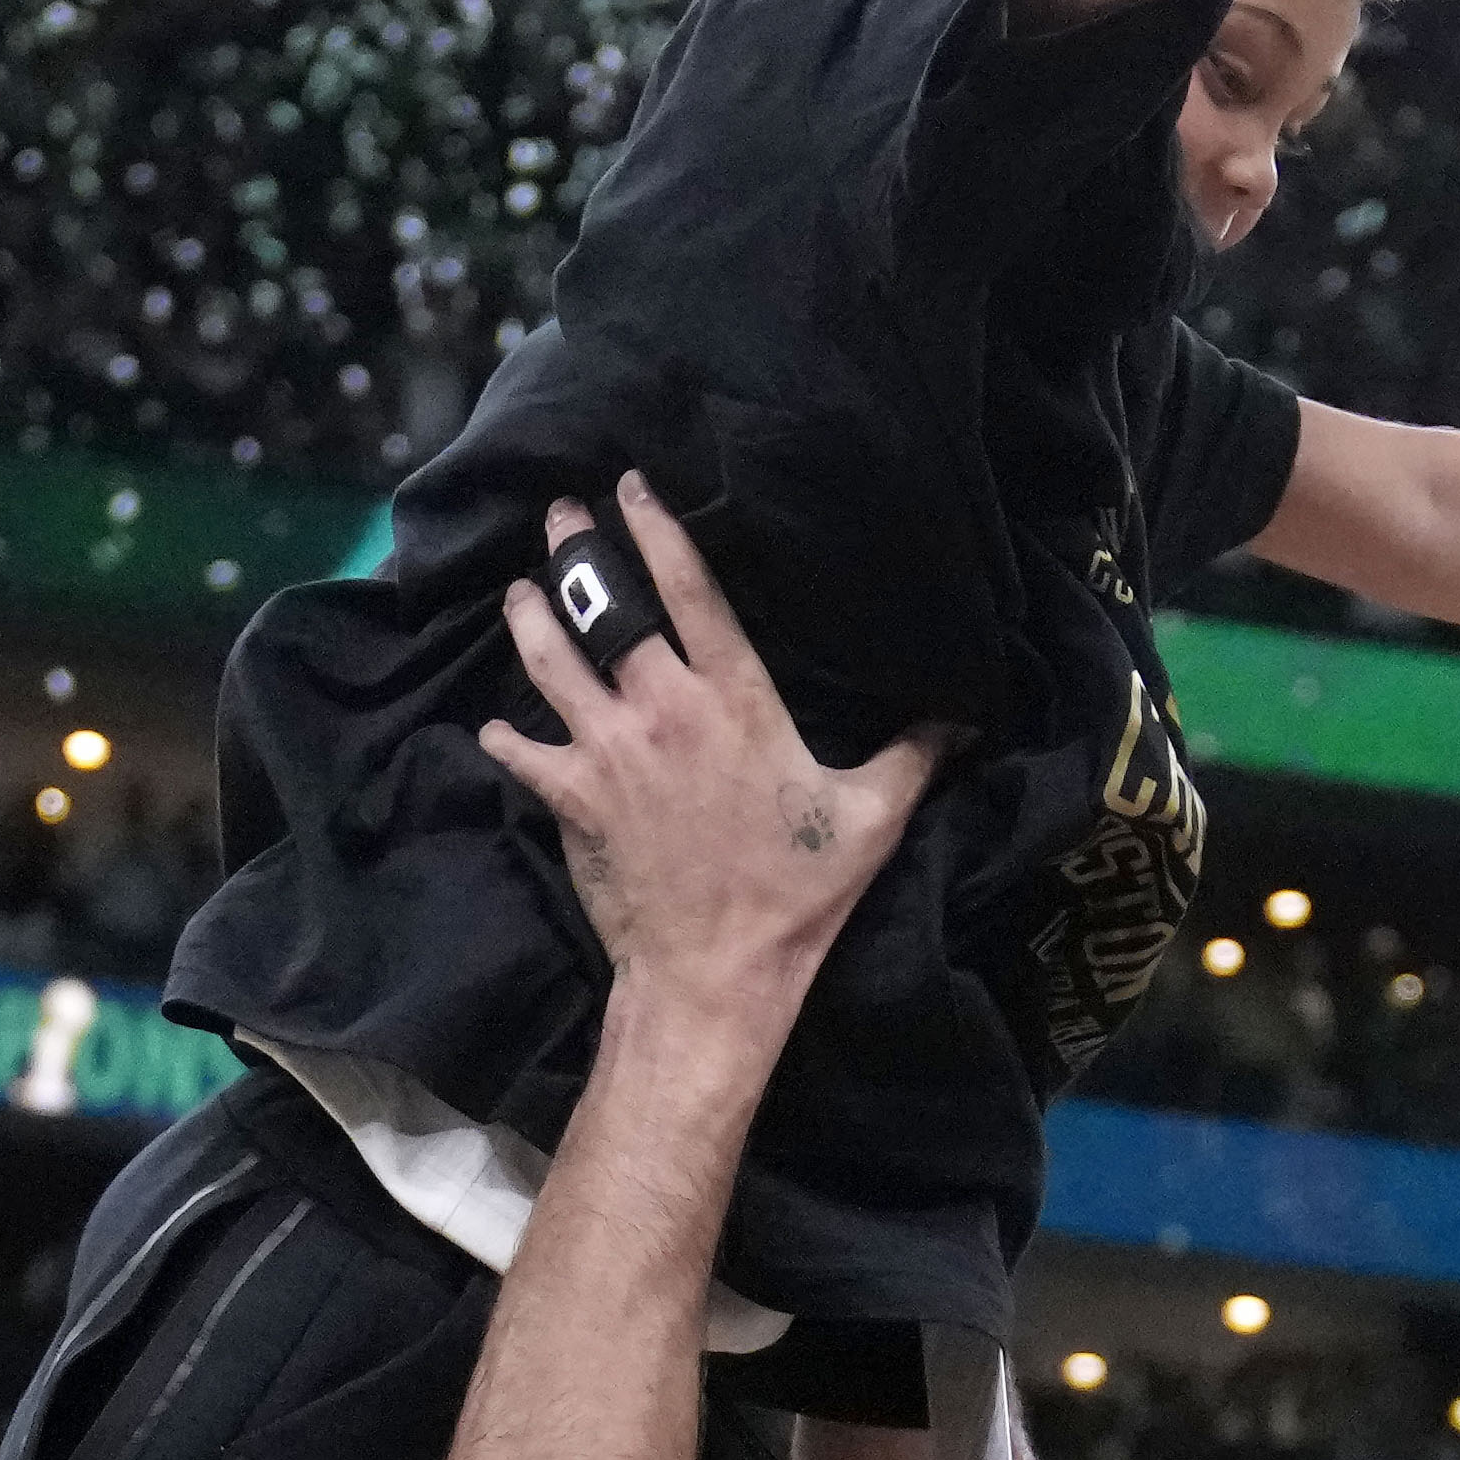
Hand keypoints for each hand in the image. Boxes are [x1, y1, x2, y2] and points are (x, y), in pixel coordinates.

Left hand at [479, 477, 935, 1025]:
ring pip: (549, 662)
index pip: (689, 591)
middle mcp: (662, 710)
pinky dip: (505, 738)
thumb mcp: (873, 819)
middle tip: (560, 515)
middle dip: (577, 553)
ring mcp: (608, 752)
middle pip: (604, 608)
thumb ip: (914, 754)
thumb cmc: (796, 894)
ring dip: (529, 618)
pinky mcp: (571, 799)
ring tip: (519, 589)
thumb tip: (965, 715)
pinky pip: (522, 753)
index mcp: (735, 699)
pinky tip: (494, 727)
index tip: (630, 488)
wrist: (717, 971)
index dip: (657, 530)